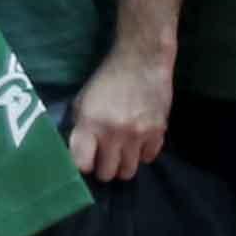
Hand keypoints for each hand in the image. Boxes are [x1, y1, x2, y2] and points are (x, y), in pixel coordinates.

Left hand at [69, 42, 171, 182]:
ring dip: (122, 166)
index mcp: (90, 124)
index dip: (82, 166)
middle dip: (102, 170)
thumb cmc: (106, 81)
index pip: (82, 164)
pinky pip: (148, 158)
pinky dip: (142, 155)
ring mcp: (138, 135)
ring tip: (119, 155)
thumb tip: (76, 154)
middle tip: (102, 161)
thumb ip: (79, 128)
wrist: (141, 62)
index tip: (84, 161)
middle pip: (107, 173)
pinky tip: (136, 144)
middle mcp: (114, 133)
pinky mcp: (158, 132)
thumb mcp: (82, 101)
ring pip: (129, 171)